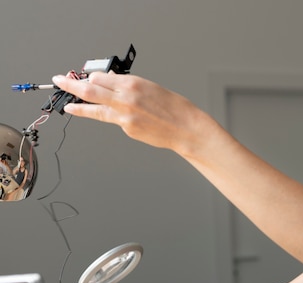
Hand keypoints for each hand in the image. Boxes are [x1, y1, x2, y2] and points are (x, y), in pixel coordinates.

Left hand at [51, 72, 220, 156]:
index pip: (100, 77)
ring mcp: (124, 116)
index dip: (89, 77)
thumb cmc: (175, 108)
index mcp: (132, 83)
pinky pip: (113, 120)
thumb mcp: (151, 88)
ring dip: (77, 105)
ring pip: (93, 108)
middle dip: (71, 85)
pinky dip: (110, 116)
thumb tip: (110, 84)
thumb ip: (128, 86)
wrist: (186, 128)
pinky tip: (113, 116)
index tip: (82, 78)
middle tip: (60, 81)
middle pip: (89, 90)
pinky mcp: (127, 129)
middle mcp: (125, 98)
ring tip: (66, 104)